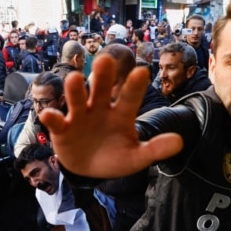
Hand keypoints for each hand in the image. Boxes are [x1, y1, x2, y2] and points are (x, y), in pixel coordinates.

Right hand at [38, 54, 182, 178]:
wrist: (90, 170)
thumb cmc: (115, 158)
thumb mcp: (136, 158)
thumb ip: (155, 149)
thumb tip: (180, 141)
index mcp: (121, 113)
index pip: (130, 97)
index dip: (134, 86)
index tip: (141, 71)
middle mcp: (100, 108)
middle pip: (102, 89)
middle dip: (103, 76)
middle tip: (105, 60)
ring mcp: (80, 116)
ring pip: (78, 99)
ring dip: (76, 90)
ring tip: (75, 80)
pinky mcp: (62, 128)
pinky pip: (56, 121)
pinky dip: (52, 117)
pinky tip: (50, 114)